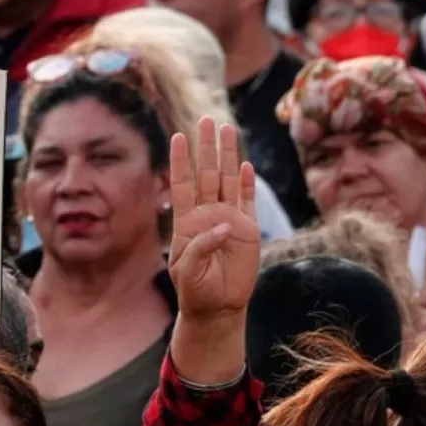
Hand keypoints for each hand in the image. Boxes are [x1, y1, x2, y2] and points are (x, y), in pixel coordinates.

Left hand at [167, 118, 258, 325]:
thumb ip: (201, 247)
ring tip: (225, 129)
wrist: (218, 306)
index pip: (181, 184)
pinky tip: (243, 164)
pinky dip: (245, 182)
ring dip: (226, 155)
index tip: (178, 136)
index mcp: (186, 221)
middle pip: (205, 173)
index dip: (180, 160)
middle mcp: (206, 214)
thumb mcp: (188, 270)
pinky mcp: (248, 229)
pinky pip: (246, 200)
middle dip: (205, 147)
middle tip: (206, 119)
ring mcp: (228, 218)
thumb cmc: (195, 290)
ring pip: (226, 179)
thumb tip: (223, 225)